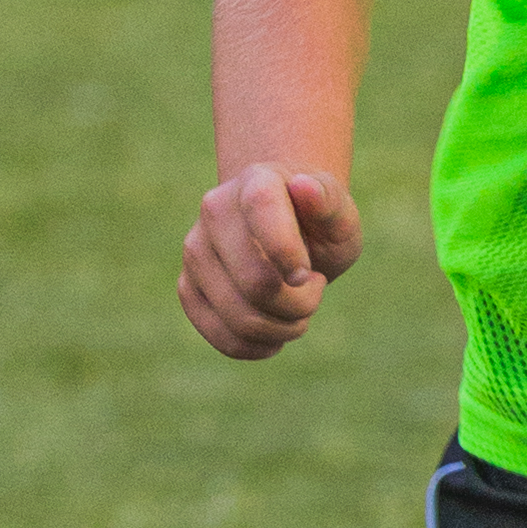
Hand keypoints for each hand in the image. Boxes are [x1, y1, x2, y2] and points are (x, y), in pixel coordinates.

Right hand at [181, 161, 359, 359]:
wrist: (286, 235)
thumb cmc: (318, 225)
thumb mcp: (338, 213)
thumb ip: (329, 202)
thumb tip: (303, 187)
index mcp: (256, 181)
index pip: (262, 210)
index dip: (287, 251)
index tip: (309, 275)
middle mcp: (215, 210)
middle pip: (257, 283)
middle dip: (301, 304)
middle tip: (314, 290)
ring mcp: (195, 251)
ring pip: (241, 317)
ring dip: (283, 329)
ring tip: (297, 311)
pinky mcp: (187, 288)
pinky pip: (223, 338)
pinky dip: (259, 346)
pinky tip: (275, 332)